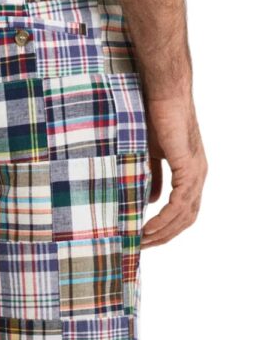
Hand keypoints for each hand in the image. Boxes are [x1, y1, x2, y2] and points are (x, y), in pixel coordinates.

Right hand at [141, 95, 207, 247]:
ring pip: (184, 214)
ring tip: (141, 240)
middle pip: (187, 218)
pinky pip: (180, 202)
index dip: (166, 227)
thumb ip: (152, 177)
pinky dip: (164, 218)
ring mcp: (196, 172)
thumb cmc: (154, 118)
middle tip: (140, 246)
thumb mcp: (148, 154)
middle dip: (164, 236)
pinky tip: (149, 226)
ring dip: (163, 231)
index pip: (183, 210)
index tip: (144, 236)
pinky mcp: (189, 167)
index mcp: (190, 173)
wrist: (163, 94)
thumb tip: (148, 200)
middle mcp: (198, 176)